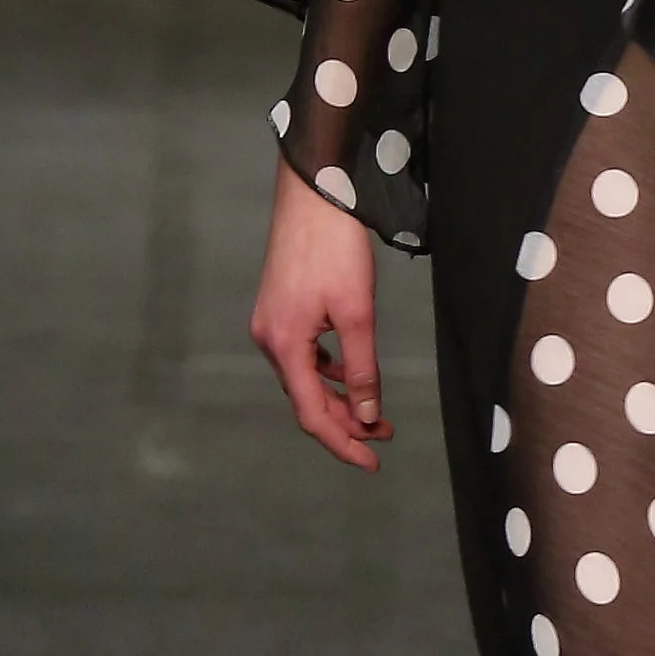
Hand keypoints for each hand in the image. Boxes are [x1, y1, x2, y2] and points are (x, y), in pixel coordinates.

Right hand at [250, 156, 390, 466]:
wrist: (315, 192)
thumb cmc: (335, 247)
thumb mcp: (357, 313)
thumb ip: (363, 369)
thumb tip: (369, 415)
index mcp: (284, 345)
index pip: (312, 414)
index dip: (342, 443)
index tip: (371, 462)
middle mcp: (269, 340)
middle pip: (307, 399)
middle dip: (346, 423)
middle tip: (385, 437)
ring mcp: (272, 324)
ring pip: (306, 379)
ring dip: (340, 399)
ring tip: (377, 414)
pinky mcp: (280, 310)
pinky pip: (304, 357)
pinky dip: (330, 373)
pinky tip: (353, 375)